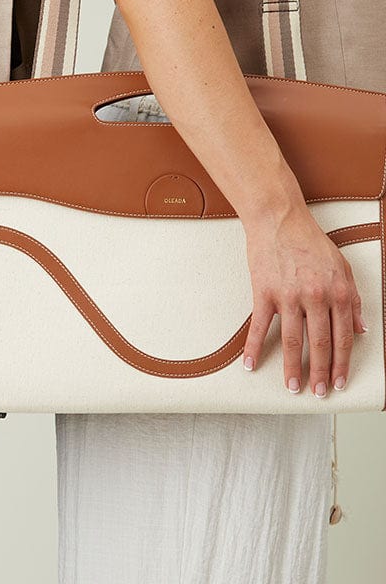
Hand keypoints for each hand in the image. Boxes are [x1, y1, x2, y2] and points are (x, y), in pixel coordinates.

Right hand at [242, 204, 366, 396]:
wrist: (279, 219)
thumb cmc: (309, 240)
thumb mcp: (342, 267)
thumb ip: (353, 299)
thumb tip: (362, 328)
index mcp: (337, 292)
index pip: (343, 337)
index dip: (341, 363)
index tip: (338, 381)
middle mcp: (315, 297)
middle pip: (320, 344)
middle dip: (319, 373)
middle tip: (317, 393)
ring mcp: (288, 296)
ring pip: (293, 341)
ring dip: (292, 368)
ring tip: (292, 387)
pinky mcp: (264, 292)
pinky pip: (260, 326)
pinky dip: (254, 347)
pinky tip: (251, 364)